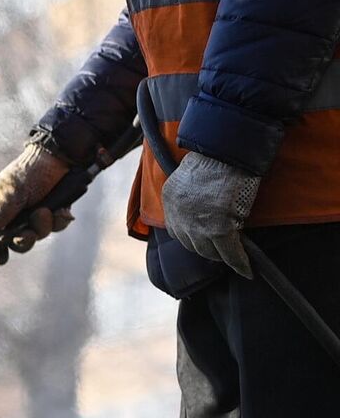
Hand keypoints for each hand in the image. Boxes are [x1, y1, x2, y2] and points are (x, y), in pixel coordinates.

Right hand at [0, 142, 73, 263]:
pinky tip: (62, 210)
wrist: (61, 156)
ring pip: (37, 235)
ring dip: (43, 226)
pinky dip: (59, 220)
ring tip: (47, 210)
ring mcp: (34, 213)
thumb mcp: (12, 193)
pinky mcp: (53, 211)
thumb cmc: (30, 171)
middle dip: (23, 239)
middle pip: (14, 240)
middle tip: (29, 234)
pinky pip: (55, 226)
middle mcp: (14, 212)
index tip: (1, 258)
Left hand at [162, 153, 259, 278]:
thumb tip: (206, 208)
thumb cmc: (218, 155)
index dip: (193, 238)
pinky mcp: (218, 228)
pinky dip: (239, 262)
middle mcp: (178, 215)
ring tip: (235, 259)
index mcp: (170, 198)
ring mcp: (196, 224)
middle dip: (207, 250)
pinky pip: (229, 252)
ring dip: (222, 257)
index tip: (205, 242)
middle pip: (191, 244)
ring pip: (208, 251)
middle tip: (223, 253)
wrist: (228, 148)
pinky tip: (247, 268)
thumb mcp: (194, 174)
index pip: (178, 229)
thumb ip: (193, 194)